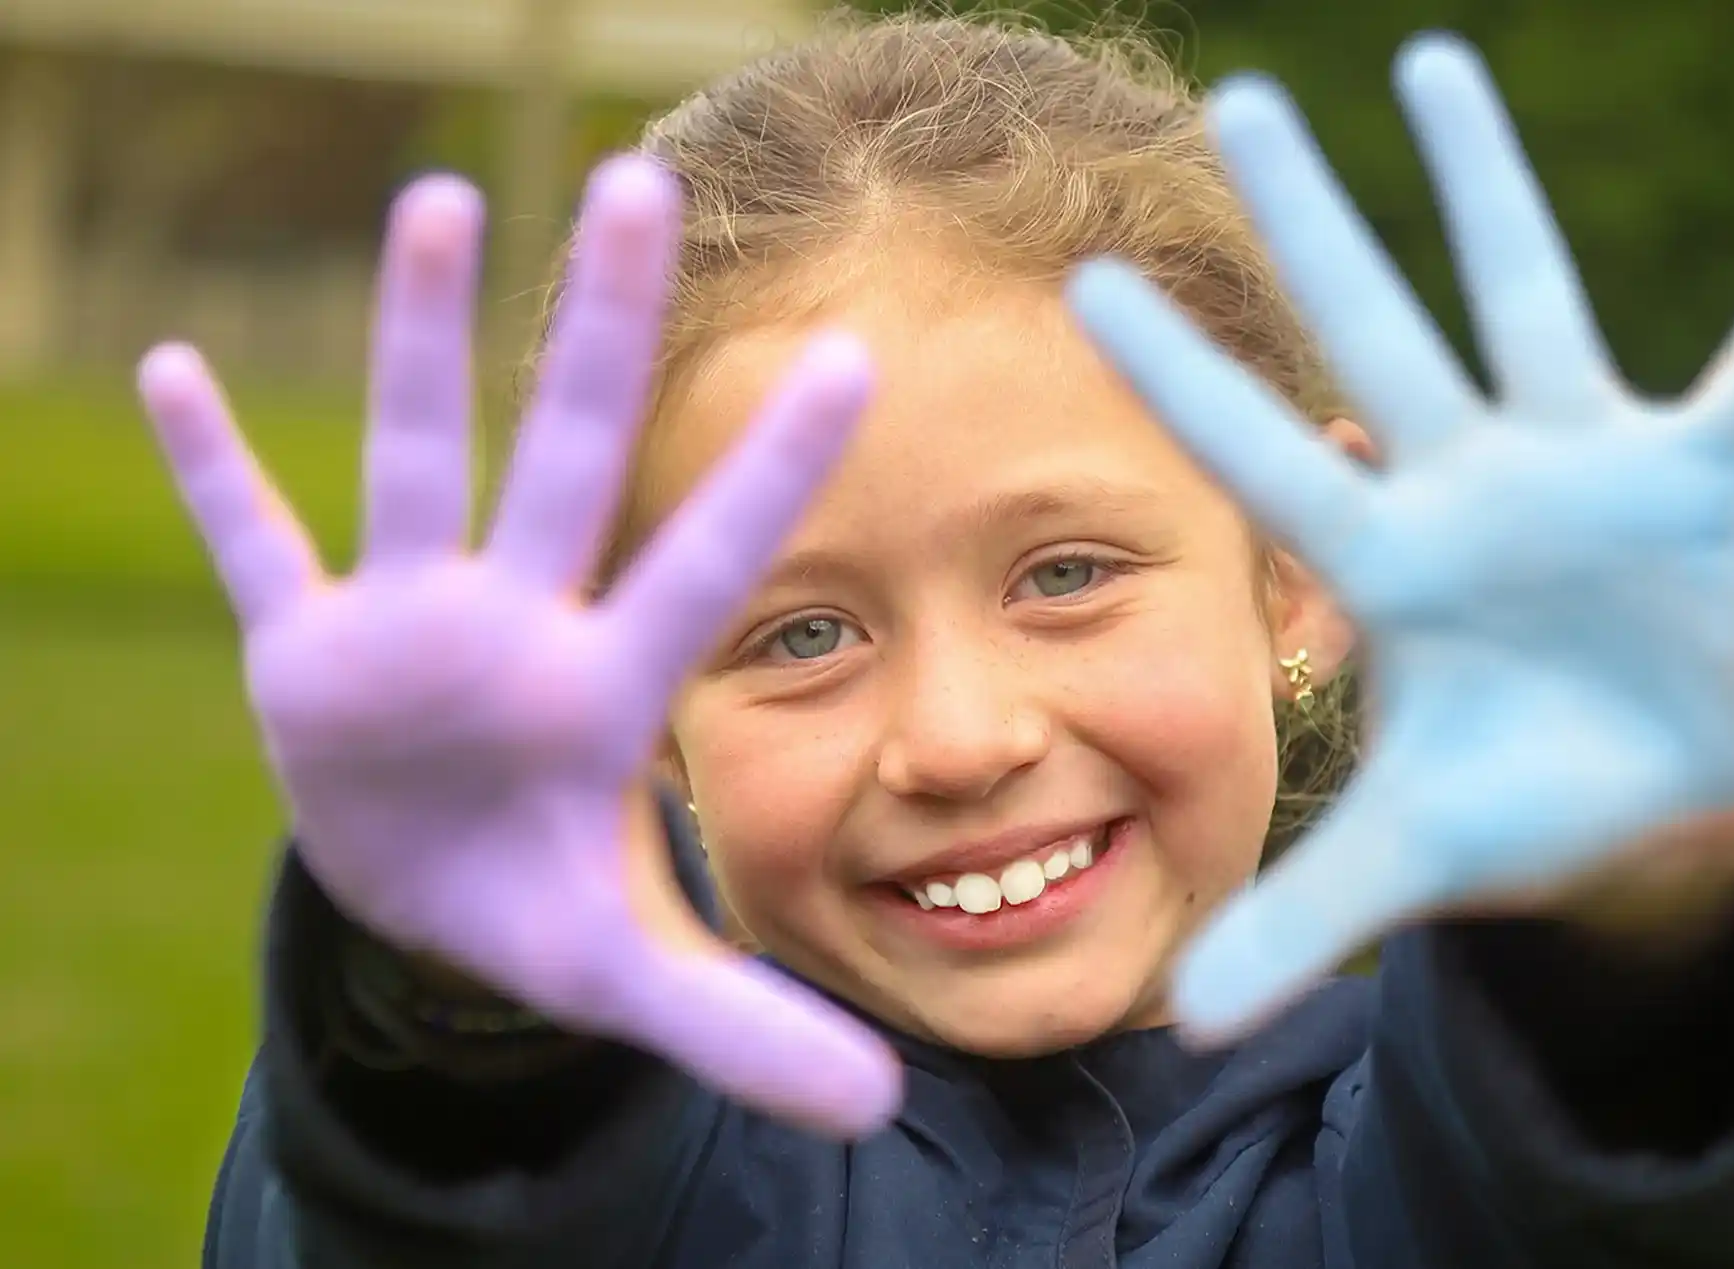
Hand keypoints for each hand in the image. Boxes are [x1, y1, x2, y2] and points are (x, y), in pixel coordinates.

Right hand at [138, 157, 901, 1134]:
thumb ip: (746, 1028)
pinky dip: (215, 475)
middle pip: (570, 457)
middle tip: (642, 182)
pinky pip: (256, 547)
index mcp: (603, 691)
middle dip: (600, 334)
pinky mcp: (304, 650)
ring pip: (414, 459)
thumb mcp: (632, 978)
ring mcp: (406, 623)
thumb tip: (880, 1109)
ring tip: (438, 198)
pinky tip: (176, 374)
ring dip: (416, 342)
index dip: (770, 472)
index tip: (852, 355)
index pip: (704, 560)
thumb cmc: (541, 906)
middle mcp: (515, 625)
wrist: (425, 896)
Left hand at [1070, 34, 1733, 1041]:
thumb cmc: (1507, 815)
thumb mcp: (1404, 860)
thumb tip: (1184, 1019)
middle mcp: (1468, 488)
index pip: (1262, 450)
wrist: (1638, 809)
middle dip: (1314, 219)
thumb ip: (1300, 919)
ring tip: (1433, 66)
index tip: (1087, 278)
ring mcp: (1583, 472)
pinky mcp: (1704, 485)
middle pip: (1378, 325)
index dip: (1182, 375)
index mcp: (1387, 565)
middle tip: (1238, 94)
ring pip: (1531, 300)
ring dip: (1488, 188)